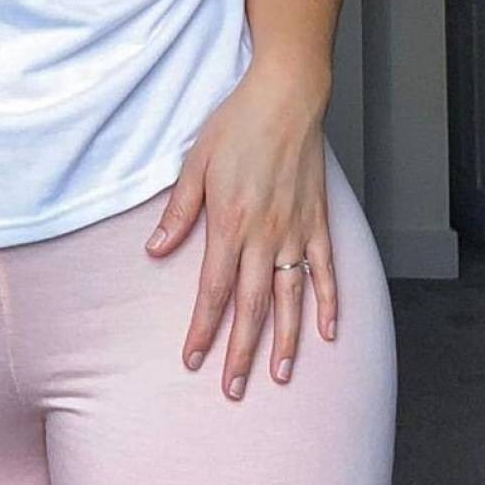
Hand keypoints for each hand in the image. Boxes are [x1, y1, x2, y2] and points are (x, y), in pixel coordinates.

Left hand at [142, 63, 335, 400]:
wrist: (286, 95)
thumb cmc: (236, 123)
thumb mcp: (194, 162)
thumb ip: (178, 212)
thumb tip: (154, 251)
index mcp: (229, 222)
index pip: (212, 291)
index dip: (203, 330)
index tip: (193, 360)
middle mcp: (264, 235)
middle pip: (252, 307)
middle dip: (242, 352)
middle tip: (234, 389)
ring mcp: (296, 230)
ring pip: (291, 298)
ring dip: (286, 341)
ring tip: (279, 376)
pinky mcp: (318, 220)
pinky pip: (326, 270)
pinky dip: (330, 302)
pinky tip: (329, 332)